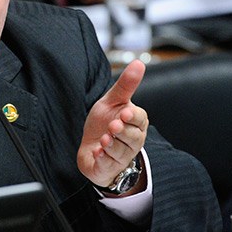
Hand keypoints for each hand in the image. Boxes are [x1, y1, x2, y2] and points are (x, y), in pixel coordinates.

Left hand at [77, 60, 148, 189]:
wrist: (91, 148)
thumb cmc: (105, 123)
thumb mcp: (112, 101)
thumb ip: (126, 85)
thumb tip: (138, 63)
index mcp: (135, 124)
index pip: (140, 119)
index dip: (133, 117)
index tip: (125, 112)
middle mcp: (132, 141)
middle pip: (133, 138)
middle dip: (123, 132)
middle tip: (113, 125)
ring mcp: (121, 156)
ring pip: (121, 152)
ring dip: (112, 145)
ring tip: (104, 139)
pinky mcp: (108, 167)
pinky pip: (108, 165)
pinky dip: (103, 159)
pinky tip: (98, 153)